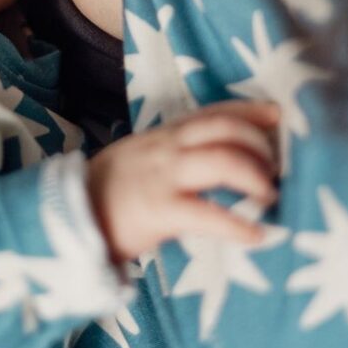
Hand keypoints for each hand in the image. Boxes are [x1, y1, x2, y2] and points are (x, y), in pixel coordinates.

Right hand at [86, 100, 280, 262]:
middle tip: (277, 170)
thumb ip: (174, 154)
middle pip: (226, 129)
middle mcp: (168, 148)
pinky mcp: (160, 211)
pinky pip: (208, 214)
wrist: (69, 214)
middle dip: (260, 145)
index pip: (214, 112)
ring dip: (256, 177)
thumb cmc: (110, 191)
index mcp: (165, 135)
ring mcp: (164, 177)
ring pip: (223, 161)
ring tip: (270, 197)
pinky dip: (238, 226)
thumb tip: (214, 160)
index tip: (279, 115)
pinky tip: (257, 236)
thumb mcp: (142, 158)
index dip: (249, 111)